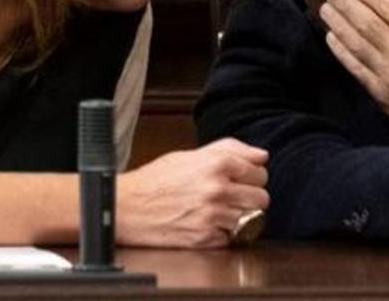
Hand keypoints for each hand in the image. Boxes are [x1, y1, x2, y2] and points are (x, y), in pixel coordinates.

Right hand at [117, 138, 268, 248]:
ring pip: (250, 219)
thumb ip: (229, 150)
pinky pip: (232, 237)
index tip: (242, 180)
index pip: (260, 173)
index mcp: (216, 164)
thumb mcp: (189, 154)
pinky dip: (223, 233)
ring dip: (238, 216)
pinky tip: (207, 223)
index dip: (252, 177)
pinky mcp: (206, 238)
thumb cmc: (154, 180)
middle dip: (250, 197)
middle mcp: (217, 189)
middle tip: (234, 196)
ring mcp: (213, 215)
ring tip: (217, 210)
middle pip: (261, 197)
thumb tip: (260, 155)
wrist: (127, 208)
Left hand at [320, 0, 388, 140]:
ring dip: (337, 23)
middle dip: (345, 2)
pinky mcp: (380, 93)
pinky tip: (330, 37)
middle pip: (365, 20)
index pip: (387, 5)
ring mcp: (388, 74)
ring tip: (325, 8)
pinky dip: (340, 50)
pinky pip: (354, 67)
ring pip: (355, 41)